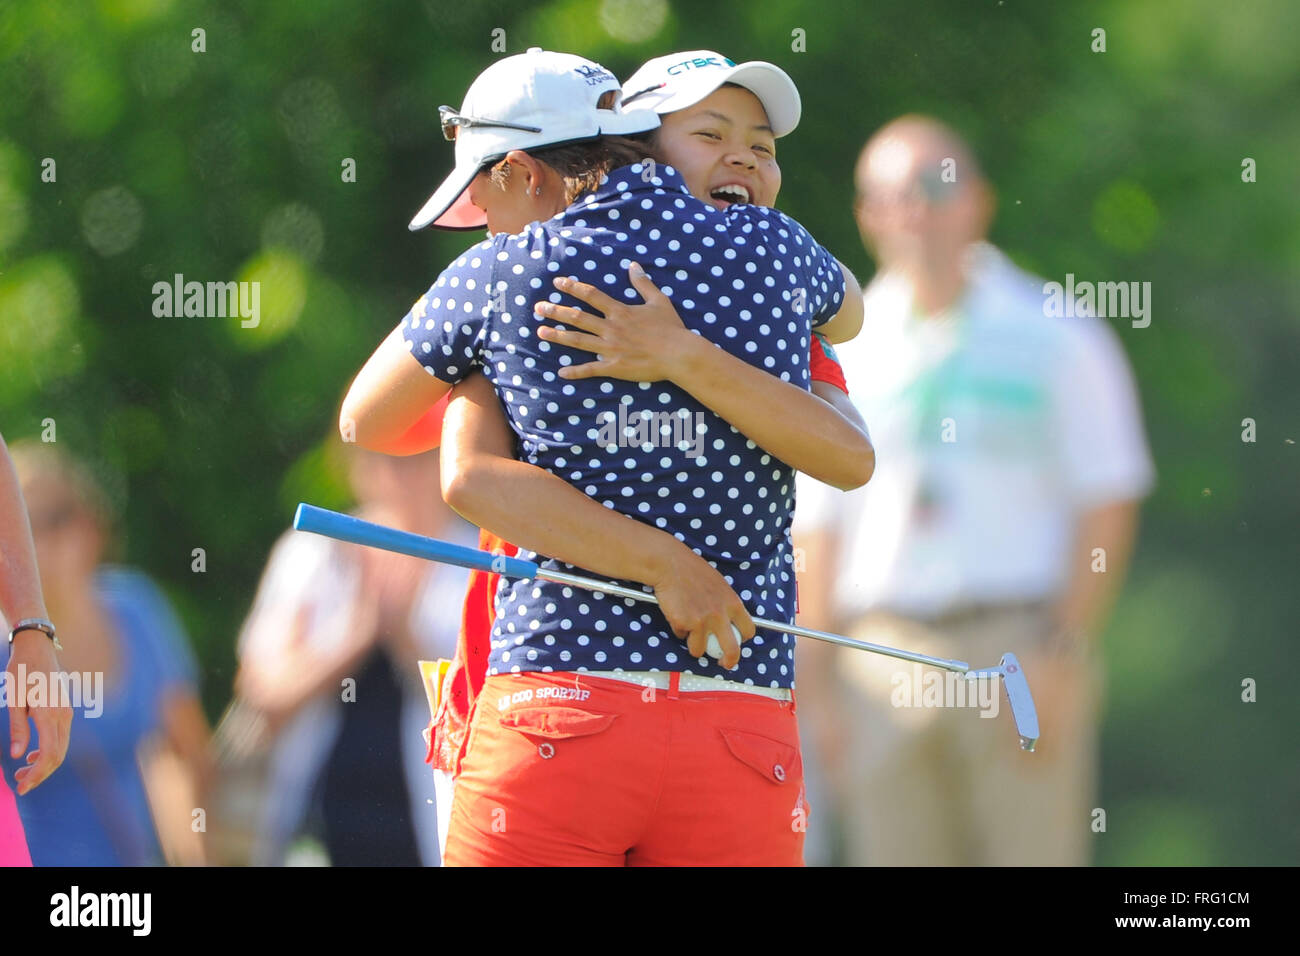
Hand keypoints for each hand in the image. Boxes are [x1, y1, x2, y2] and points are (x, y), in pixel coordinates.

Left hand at [6, 631, 72, 794]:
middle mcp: (63, 715)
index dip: (36, 774)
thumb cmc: (21, 670)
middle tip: (19, 786)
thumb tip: (19, 755)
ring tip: (21, 773)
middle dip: (40, 774)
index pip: (49, 754)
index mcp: (50, 713)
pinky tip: (31, 755)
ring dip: (43, 765)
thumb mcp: (14, 699)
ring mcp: (66, 713)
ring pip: (60, 748)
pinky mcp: (64, 710)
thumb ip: (18, 727)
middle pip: (57, 755)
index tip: (21, 787)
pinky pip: (60, 738)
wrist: (37, 648)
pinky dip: (48, 752)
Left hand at [534, 264, 701, 382]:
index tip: (557, 283)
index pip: (591, 295)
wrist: (679, 354)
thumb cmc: (671, 328)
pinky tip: (561, 372)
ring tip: (540, 332)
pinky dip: (575, 372)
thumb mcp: (658, 301)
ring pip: (578, 341)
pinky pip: (590, 369)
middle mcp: (611, 328)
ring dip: (557, 336)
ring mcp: (610, 348)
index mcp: (620, 311)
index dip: (573, 287)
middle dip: (556, 311)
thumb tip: (633, 265)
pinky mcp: (614, 367)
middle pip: (577, 317)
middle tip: (538, 307)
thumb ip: (643, 283)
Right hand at [647, 544, 754, 669]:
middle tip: (724, 663)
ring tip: (687, 627)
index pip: (749, 630)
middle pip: (732, 650)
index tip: (736, 643)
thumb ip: (725, 605)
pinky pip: (681, 636)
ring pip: (700, 650)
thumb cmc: (692, 572)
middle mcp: (721, 614)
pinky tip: (676, 612)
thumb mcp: (719, 586)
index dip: (743, 640)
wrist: (671, 564)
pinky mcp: (686, 623)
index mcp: (733, 603)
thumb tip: (727, 624)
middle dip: (729, 661)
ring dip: (694, 644)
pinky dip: (678, 629)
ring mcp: (703, 621)